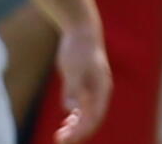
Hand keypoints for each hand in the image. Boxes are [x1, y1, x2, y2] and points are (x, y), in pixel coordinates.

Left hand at [52, 25, 111, 143]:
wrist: (81, 29)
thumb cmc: (78, 48)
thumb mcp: (73, 67)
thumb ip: (73, 88)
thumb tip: (71, 109)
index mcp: (101, 89)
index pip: (93, 117)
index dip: (81, 130)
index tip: (68, 139)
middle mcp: (99, 92)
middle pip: (90, 118)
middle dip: (77, 132)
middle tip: (60, 141)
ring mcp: (93, 88)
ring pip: (86, 113)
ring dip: (75, 126)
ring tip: (61, 136)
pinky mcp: (84, 84)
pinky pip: (82, 105)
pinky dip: (75, 115)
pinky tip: (67, 122)